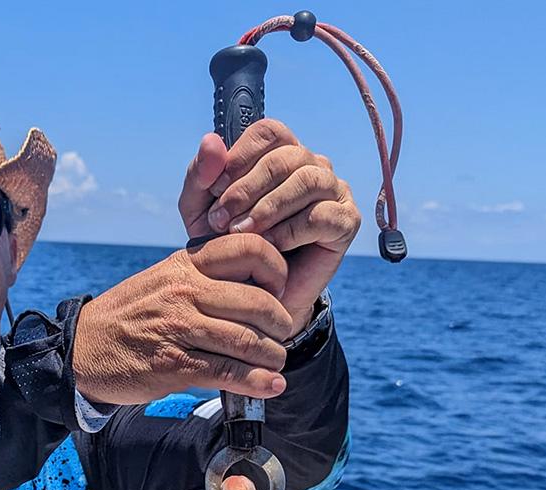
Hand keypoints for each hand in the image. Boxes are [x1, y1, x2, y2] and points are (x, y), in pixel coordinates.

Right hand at [71, 234, 293, 405]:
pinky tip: (270, 387)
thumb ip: (202, 277)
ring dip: (273, 357)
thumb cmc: (127, 316)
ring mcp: (179, 328)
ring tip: (276, 365)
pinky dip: (257, 382)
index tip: (278, 292)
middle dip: (281, 324)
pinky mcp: (173, 365)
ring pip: (247, 340)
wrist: (81, 350)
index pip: (250, 249)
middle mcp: (185, 291)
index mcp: (186, 264)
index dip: (277, 270)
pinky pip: (227, 372)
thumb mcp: (162, 279)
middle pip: (258, 301)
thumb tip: (251, 286)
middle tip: (281, 336)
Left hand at [179, 120, 359, 334]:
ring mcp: (334, 191)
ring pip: (307, 180)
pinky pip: (321, 215)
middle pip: (286, 156)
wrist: (254, 299)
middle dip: (248, 189)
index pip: (268, 133)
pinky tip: (270, 246)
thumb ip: (200, 178)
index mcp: (282, 154)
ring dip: (269, 207)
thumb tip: (211, 141)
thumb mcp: (201, 213)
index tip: (214, 193)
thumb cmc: (230, 249)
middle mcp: (313, 166)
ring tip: (242, 233)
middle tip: (221, 220)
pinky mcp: (346, 222)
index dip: (239, 158)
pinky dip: (290, 230)